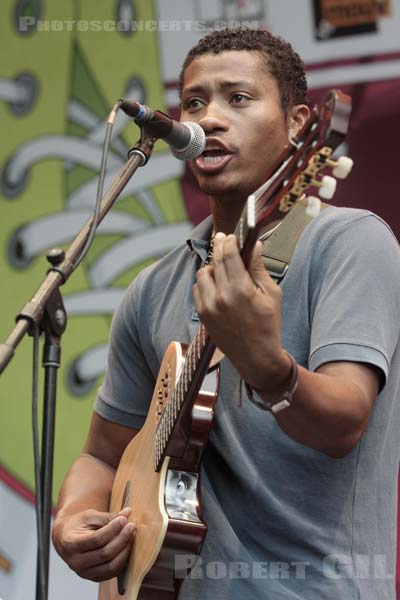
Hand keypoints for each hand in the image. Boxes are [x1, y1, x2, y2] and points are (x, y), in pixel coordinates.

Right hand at [52, 507, 135, 581]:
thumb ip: (108, 516)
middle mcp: (75, 562)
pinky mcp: (93, 578)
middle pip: (105, 553)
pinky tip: (127, 546)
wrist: (66, 540)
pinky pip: (112, 572)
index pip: (96, 539)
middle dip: (122, 538)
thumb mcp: (89, 517)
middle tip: (132, 526)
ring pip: (111, 565)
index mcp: (71, 544)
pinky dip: (123, 559)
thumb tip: (127, 513)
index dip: (112, 529)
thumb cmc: (78, 525)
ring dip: (125, 550)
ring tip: (132, 535)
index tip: (124, 519)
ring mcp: (84, 573)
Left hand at [193, 232, 289, 390]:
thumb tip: (255, 246)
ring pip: (203, 274)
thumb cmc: (268, 325)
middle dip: (219, 247)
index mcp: (240, 289)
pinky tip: (216, 284)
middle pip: (215, 261)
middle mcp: (221, 296)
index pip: (229, 254)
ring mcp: (209, 306)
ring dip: (211, 267)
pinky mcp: (203, 315)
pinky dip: (205, 283)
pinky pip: (198, 290)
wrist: (256, 356)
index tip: (231, 236)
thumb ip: (259, 268)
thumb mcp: (271, 294)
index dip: (229, 241)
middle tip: (222, 239)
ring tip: (222, 268)